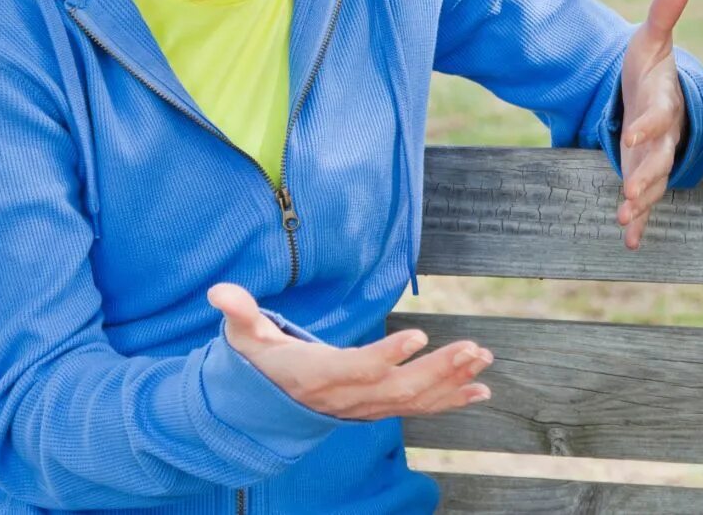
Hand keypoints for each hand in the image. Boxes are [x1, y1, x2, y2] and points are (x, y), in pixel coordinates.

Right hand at [207, 283, 491, 419]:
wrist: (263, 411)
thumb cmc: (259, 365)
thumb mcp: (244, 339)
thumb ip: (239, 314)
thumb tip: (219, 291)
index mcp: (317, 375)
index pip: (357, 368)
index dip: (387, 355)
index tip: (417, 334)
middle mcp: (347, 397)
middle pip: (397, 388)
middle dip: (438, 369)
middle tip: (473, 348)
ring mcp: (365, 407)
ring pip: (413, 399)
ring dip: (452, 381)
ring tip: (483, 360)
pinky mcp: (378, 409)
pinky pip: (417, 408)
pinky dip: (450, 400)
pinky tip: (480, 391)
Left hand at [616, 0, 692, 249]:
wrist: (658, 96)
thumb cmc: (651, 68)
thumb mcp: (650, 41)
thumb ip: (663, 15)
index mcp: (662, 104)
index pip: (659, 116)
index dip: (648, 125)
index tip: (633, 135)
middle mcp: (663, 137)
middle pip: (658, 159)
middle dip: (646, 176)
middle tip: (631, 193)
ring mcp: (655, 159)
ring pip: (653, 184)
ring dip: (641, 202)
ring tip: (625, 219)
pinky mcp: (644, 174)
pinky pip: (644, 202)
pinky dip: (639, 222)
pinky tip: (630, 242)